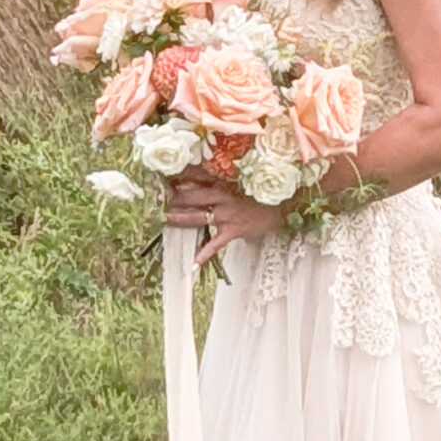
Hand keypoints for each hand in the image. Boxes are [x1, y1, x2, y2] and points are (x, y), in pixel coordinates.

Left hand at [163, 173, 284, 265]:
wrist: (285, 206)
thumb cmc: (261, 196)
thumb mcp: (241, 183)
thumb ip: (220, 183)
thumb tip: (198, 183)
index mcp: (224, 182)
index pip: (196, 176)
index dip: (178, 176)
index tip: (161, 176)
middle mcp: (222, 196)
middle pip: (190, 196)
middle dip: (172, 199)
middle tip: (154, 201)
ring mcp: (227, 214)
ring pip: (197, 216)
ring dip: (179, 219)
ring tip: (163, 220)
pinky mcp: (234, 230)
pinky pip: (216, 244)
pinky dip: (204, 254)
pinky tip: (193, 264)